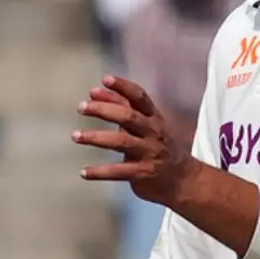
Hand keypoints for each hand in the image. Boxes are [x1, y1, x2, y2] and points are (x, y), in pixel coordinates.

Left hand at [74, 76, 197, 205]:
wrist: (183, 180)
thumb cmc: (159, 147)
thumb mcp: (145, 126)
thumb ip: (121, 108)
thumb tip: (94, 92)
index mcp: (154, 119)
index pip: (140, 98)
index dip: (123, 87)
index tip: (105, 79)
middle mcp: (153, 133)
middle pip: (129, 117)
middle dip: (104, 110)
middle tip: (82, 107)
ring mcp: (149, 153)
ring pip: (122, 142)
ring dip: (97, 137)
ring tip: (76, 136)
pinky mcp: (143, 173)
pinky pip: (119, 172)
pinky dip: (100, 172)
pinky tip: (84, 172)